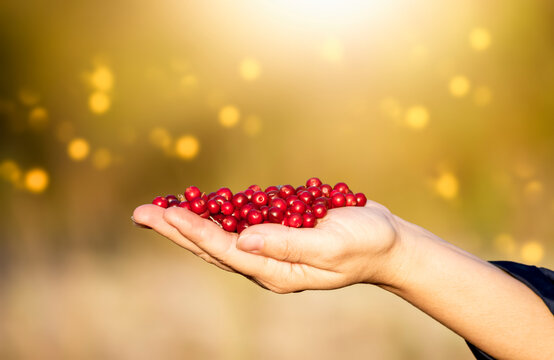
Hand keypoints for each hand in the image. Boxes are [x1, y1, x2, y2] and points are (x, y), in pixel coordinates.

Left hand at [132, 200, 403, 292]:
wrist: (386, 244)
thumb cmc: (365, 245)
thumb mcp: (331, 246)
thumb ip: (288, 244)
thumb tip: (244, 238)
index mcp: (276, 271)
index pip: (226, 251)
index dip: (195, 231)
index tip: (167, 213)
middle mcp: (266, 263)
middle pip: (212, 246)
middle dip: (176, 229)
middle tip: (140, 213)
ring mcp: (270, 249)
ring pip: (220, 234)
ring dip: (189, 220)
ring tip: (158, 208)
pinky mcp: (277, 232)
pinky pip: (239, 223)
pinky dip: (216, 212)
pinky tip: (198, 203)